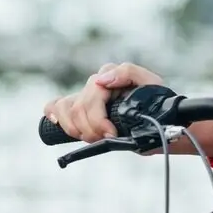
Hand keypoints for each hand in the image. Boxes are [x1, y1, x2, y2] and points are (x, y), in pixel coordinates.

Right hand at [43, 62, 164, 142]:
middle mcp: (96, 83)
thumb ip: (128, 73)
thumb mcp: (151, 84)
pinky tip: (58, 123)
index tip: (111, 134)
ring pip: (64, 109)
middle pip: (77, 108)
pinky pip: (55, 106)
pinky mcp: (80, 108)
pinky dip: (53, 114)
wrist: (159, 121)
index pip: (91, 96)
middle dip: (90, 129)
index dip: (98, 120)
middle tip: (106, 139)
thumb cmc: (156, 102)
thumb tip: (102, 79)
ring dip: (75, 129)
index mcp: (111, 73)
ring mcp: (86, 95)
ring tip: (93, 138)